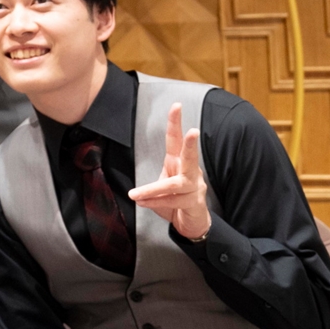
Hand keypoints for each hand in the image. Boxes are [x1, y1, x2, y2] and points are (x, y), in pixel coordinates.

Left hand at [129, 103, 211, 241]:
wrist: (191, 222)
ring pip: (174, 185)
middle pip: (191, 156)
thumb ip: (151, 187)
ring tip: (134, 195)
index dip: (175, 123)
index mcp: (178, 162)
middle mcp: (190, 172)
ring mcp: (195, 187)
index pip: (176, 140)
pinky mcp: (195, 202)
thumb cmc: (174, 200)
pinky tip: (143, 203)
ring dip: (152, 190)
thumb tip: (135, 195)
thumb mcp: (160, 188)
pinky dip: (155, 202)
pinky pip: (174, 201)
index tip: (176, 105)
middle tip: (193, 131)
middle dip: (191, 144)